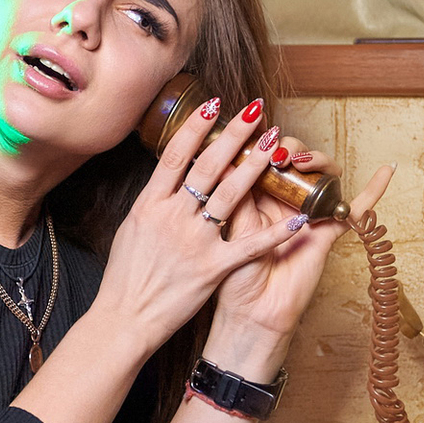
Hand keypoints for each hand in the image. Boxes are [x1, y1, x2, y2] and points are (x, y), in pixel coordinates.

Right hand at [91, 98, 311, 360]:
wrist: (125, 318)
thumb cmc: (127, 277)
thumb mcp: (132, 229)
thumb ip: (154, 202)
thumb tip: (169, 177)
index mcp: (150, 205)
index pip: (177, 156)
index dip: (197, 127)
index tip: (216, 104)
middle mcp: (172, 217)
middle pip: (208, 167)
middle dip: (235, 136)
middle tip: (257, 112)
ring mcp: (193, 242)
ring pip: (230, 195)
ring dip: (255, 167)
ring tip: (275, 145)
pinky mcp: (211, 268)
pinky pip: (249, 246)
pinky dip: (275, 233)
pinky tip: (297, 219)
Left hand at [206, 135, 394, 376]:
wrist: (253, 312)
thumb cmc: (234, 276)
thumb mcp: (229, 227)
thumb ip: (235, 193)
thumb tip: (228, 154)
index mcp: (257, 196)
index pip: (267, 156)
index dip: (265, 141)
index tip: (256, 128)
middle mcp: (285, 201)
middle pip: (297, 159)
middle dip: (292, 147)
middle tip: (281, 154)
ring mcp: (309, 214)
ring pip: (324, 175)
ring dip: (318, 159)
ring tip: (304, 161)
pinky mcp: (328, 232)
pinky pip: (355, 209)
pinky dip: (374, 189)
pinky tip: (387, 170)